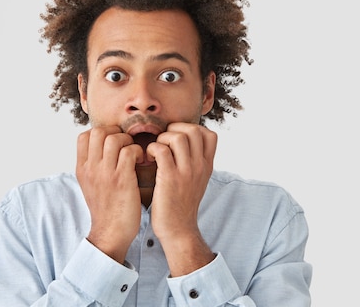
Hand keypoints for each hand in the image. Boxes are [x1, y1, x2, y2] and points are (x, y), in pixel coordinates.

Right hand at [76, 126, 143, 262]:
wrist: (111, 232)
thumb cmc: (106, 208)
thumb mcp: (91, 185)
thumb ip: (94, 166)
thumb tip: (103, 148)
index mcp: (82, 169)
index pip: (84, 135)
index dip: (102, 132)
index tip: (114, 142)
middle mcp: (91, 168)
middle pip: (98, 132)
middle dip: (116, 132)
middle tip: (126, 144)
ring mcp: (106, 174)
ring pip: (115, 139)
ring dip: (129, 141)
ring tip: (134, 153)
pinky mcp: (122, 180)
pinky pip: (130, 152)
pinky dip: (138, 152)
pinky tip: (141, 162)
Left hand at [147, 122, 216, 274]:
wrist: (179, 229)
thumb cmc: (183, 205)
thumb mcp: (198, 181)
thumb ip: (195, 163)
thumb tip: (187, 145)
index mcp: (207, 165)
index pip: (210, 134)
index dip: (193, 129)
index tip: (178, 137)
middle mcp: (200, 166)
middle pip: (193, 130)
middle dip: (174, 129)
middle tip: (164, 140)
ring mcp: (186, 172)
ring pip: (177, 137)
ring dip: (162, 138)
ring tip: (156, 150)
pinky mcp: (169, 178)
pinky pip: (161, 150)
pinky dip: (152, 149)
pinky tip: (149, 158)